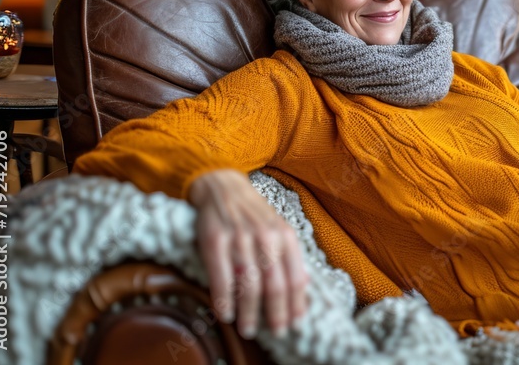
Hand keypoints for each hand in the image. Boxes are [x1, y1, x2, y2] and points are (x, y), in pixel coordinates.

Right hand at [188, 169, 308, 338]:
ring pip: (248, 284)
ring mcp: (239, 239)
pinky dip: (223, 300)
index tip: (295, 323)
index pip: (295, 277)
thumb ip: (290, 256)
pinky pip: (221, 277)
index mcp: (285, 236)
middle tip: (275, 332)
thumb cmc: (253, 214)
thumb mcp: (279, 229)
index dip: (296, 304)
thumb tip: (303, 287)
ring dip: (249, 312)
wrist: (223, 187)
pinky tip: (225, 314)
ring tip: (249, 329)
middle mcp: (265, 237)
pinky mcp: (214, 240)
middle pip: (274, 285)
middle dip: (276, 314)